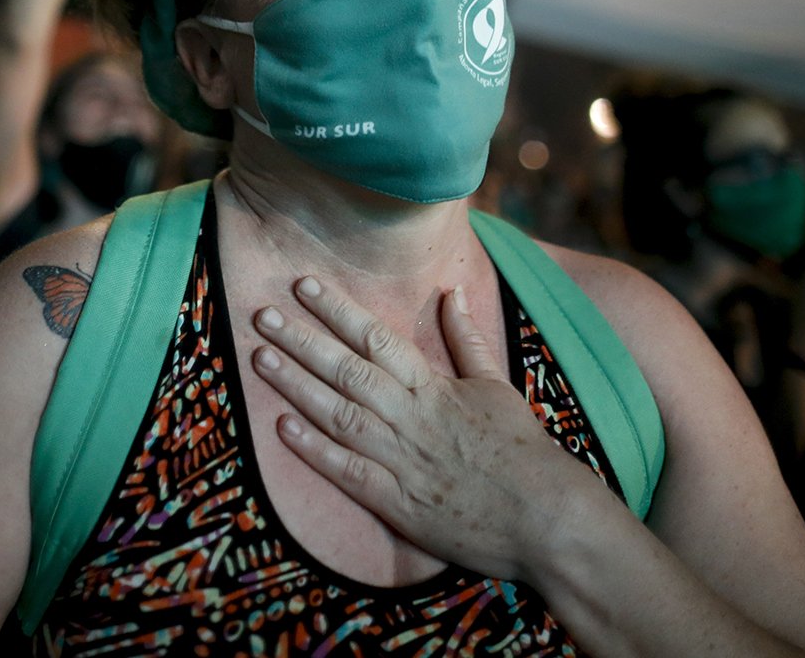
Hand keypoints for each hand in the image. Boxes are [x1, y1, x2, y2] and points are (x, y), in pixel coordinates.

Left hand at [251, 275, 606, 580]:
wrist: (544, 518)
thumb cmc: (521, 450)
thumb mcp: (496, 385)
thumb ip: (466, 339)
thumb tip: (450, 290)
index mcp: (434, 387)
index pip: (376, 337)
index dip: (336, 310)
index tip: (303, 285)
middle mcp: (410, 417)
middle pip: (346, 370)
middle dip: (301, 339)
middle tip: (260, 314)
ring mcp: (401, 460)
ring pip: (337, 414)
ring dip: (295, 384)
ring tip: (260, 357)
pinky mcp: (396, 503)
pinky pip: (347, 471)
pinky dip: (313, 450)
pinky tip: (281, 428)